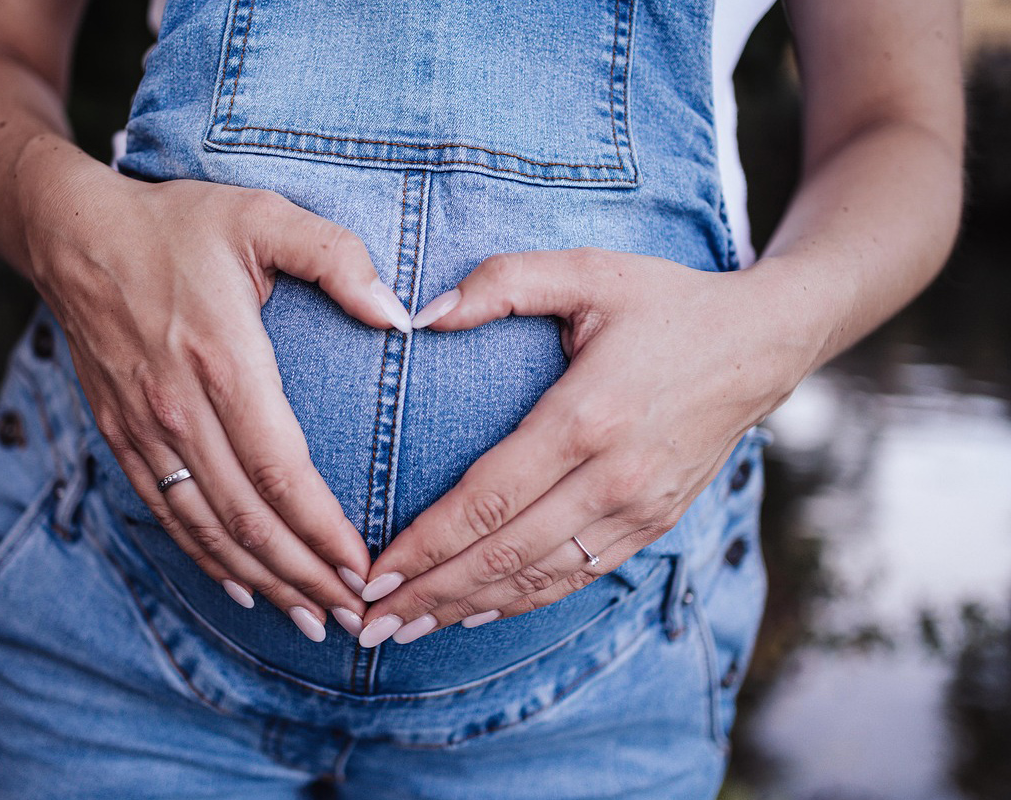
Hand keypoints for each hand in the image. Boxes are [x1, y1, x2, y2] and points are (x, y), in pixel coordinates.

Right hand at [22, 166, 414, 640]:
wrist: (72, 234)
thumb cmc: (177, 223)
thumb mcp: (263, 216)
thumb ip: (336, 258)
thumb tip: (399, 314)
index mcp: (223, 359)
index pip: (280, 470)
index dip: (322, 530)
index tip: (364, 567)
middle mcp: (179, 408)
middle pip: (248, 517)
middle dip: (304, 575)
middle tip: (353, 616)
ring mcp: (145, 428)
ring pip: (207, 528)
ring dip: (262, 580)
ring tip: (310, 618)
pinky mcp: (121, 436)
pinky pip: (167, 514)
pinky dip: (205, 559)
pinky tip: (242, 587)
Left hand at [356, 248, 806, 645]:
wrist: (764, 345)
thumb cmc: (667, 303)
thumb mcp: (588, 271)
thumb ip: (502, 283)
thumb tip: (420, 315)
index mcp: (587, 416)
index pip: (488, 499)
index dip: (425, 545)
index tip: (372, 573)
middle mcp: (614, 477)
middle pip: (503, 554)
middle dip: (429, 593)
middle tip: (367, 621)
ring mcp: (638, 509)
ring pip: (538, 578)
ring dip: (466, 608)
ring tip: (404, 630)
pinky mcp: (654, 524)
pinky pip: (576, 577)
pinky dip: (520, 602)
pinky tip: (474, 613)